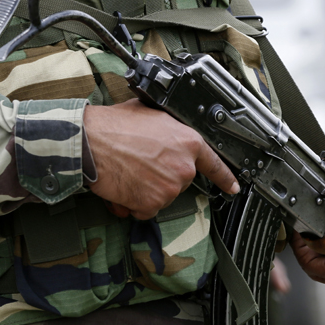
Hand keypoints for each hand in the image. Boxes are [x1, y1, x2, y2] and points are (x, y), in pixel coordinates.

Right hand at [84, 99, 238, 219]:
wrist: (91, 142)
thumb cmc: (114, 126)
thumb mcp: (151, 114)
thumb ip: (169, 128)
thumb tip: (167, 130)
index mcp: (189, 142)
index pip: (214, 165)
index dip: (225, 177)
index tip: (233, 187)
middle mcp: (184, 167)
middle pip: (179, 180)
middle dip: (161, 176)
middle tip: (139, 162)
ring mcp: (169, 188)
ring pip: (162, 196)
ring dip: (146, 190)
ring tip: (128, 171)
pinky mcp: (152, 204)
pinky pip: (145, 210)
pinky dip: (134, 203)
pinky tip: (124, 186)